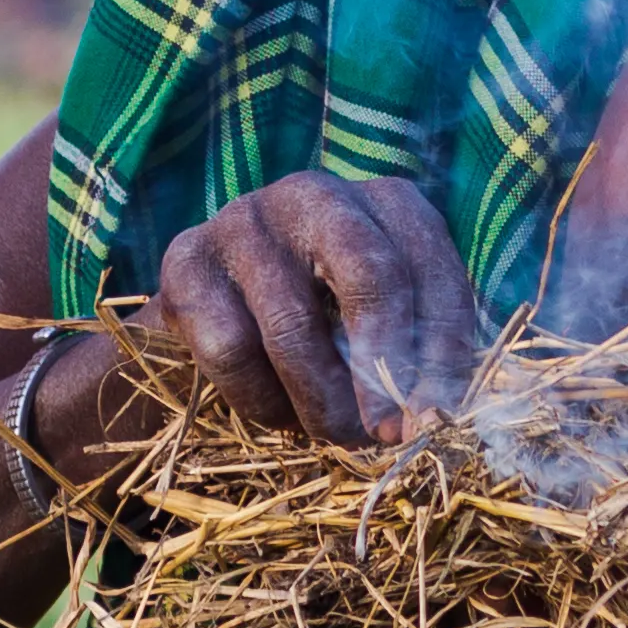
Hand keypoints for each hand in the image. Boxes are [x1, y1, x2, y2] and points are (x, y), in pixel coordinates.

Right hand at [149, 172, 484, 443]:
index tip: (434, 416)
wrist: (215, 307)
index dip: (441, 350)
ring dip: (319, 400)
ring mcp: (245, 220)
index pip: (430, 269)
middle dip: (383, 370)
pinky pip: (230, 348)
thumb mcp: (383, 320)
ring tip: (331, 432)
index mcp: (386, 201)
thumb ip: (417, 351)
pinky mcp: (186, 259)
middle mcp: (318, 195)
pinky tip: (276, 412)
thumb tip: (435, 417)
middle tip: (383, 432)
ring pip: (293, 327)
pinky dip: (259, 398)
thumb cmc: (326, 317)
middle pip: (371, 277)